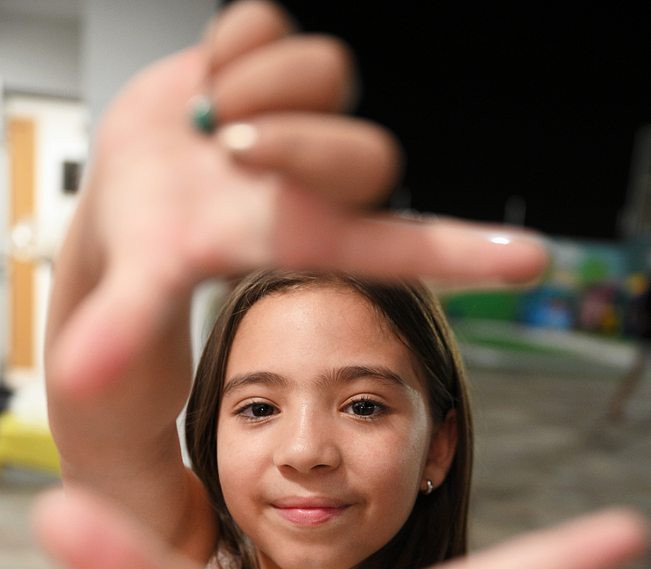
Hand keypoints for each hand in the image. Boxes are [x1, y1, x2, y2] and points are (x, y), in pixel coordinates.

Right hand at [50, 0, 546, 395]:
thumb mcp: (140, 290)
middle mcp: (319, 177)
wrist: (122, 189)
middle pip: (369, 152)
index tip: (536, 265)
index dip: (465, 256)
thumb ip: (118, 330)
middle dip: (294, 145)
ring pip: (328, 71)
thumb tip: (77, 376)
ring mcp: (297, 115)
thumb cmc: (148, 248)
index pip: (403, 249)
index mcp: (308, 238)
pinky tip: (205, 83)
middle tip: (227, 150)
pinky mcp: (262, 60)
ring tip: (206, 123)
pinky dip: (232, 44)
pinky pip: (266, 21)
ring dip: (257, 90)